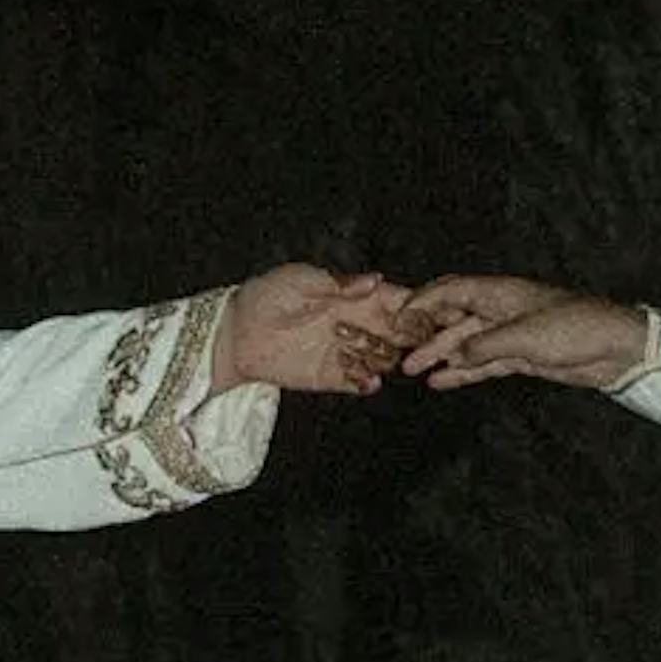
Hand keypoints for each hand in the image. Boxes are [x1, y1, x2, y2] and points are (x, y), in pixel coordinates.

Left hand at [214, 262, 422, 397]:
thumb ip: (339, 283)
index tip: (424, 311)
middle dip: (410, 336)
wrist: (237, 332)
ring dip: (387, 359)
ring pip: (382, 358)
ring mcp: (343, 351)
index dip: (412, 306)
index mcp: (352, 297)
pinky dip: (367, 383)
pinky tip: (369, 380)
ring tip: (385, 359)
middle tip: (418, 342)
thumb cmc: (266, 296)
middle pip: (396, 332)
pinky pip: (358, 383)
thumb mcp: (302, 279)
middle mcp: (353, 324)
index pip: (393, 301)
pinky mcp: (330, 376)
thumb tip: (375, 280)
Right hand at [397, 272, 658, 392]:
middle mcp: (500, 310)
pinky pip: (482, 363)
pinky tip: (441, 381)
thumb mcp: (524, 337)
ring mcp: (509, 334)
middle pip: (453, 317)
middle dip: (425, 331)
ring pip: (465, 343)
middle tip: (399, 349)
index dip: (422, 301)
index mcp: (500, 293)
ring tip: (412, 370)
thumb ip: (483, 346)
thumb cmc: (576, 329)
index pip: (451, 291)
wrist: (614, 348)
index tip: (398, 316)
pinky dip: (462, 371)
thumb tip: (454, 355)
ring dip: (439, 355)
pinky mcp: (519, 356)